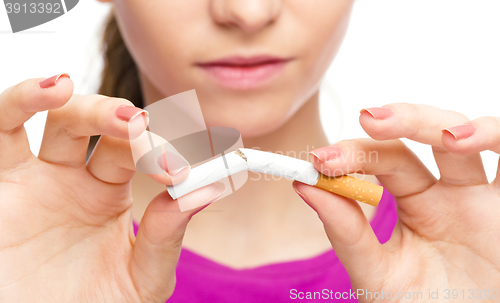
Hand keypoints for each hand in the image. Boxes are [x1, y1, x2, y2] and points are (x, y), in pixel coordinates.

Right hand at [0, 75, 224, 301]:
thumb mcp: (139, 280)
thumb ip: (166, 236)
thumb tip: (206, 190)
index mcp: (109, 195)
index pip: (140, 151)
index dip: (163, 150)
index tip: (183, 170)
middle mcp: (73, 179)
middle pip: (104, 126)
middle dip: (133, 125)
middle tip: (153, 138)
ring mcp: (35, 179)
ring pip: (60, 119)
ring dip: (90, 106)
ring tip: (125, 116)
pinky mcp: (1, 188)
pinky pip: (1, 131)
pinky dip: (22, 101)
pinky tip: (53, 89)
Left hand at [293, 103, 499, 301]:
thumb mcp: (376, 273)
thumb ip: (345, 233)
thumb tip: (305, 185)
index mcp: (415, 201)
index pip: (384, 159)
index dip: (354, 153)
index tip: (320, 161)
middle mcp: (450, 191)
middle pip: (427, 134)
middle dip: (401, 121)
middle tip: (368, 118)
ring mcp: (484, 197)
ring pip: (473, 137)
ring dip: (454, 126)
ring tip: (445, 137)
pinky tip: (473, 141)